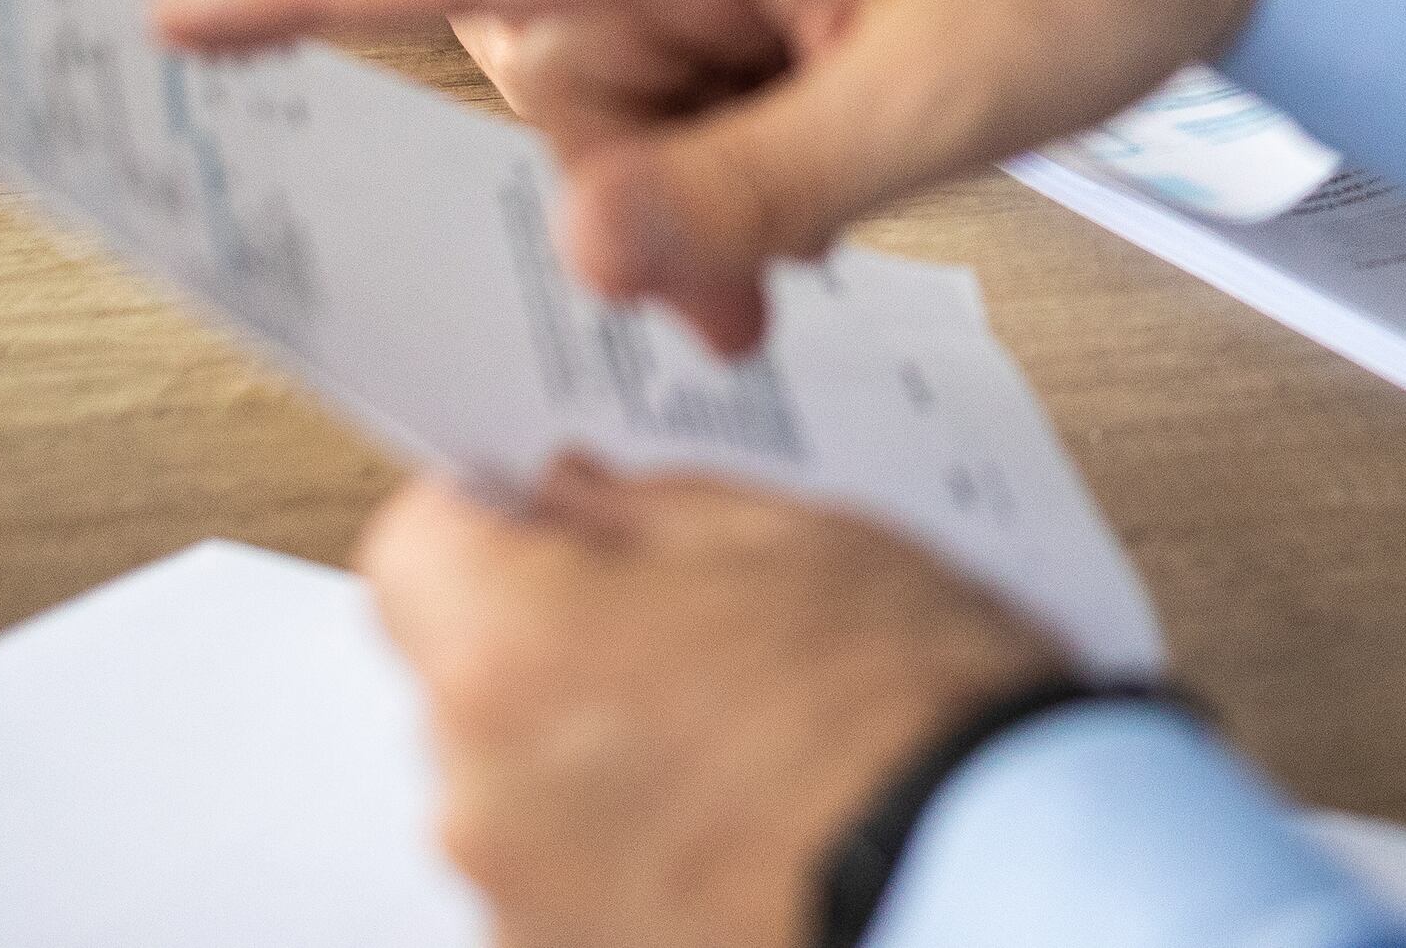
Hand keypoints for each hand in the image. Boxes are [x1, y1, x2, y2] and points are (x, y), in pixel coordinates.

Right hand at [156, 0, 1326, 350]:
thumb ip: (755, 183)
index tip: (178, 22)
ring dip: (724, 180)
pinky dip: (778, 141)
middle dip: (641, 197)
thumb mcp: (939, 97)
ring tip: (860, 191)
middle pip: (583, 79)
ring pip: (665, 92)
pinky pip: (738, 71)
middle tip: (752, 302)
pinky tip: (872, 146)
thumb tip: (580, 246)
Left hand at [362, 462, 1062, 947]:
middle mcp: (480, 795)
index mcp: (509, 652)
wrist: (993, 879)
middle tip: (694, 630)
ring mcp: (523, 908)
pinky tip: (753, 828)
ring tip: (751, 746)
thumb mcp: (797, 536)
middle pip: (466, 678)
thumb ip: (646, 506)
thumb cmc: (910, 715)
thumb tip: (575, 498)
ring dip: (599, 759)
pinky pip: (576, 884)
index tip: (549, 517)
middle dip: (555, 642)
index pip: (412, 544)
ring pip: (524, 789)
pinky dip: (641, 856)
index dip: (487, 517)